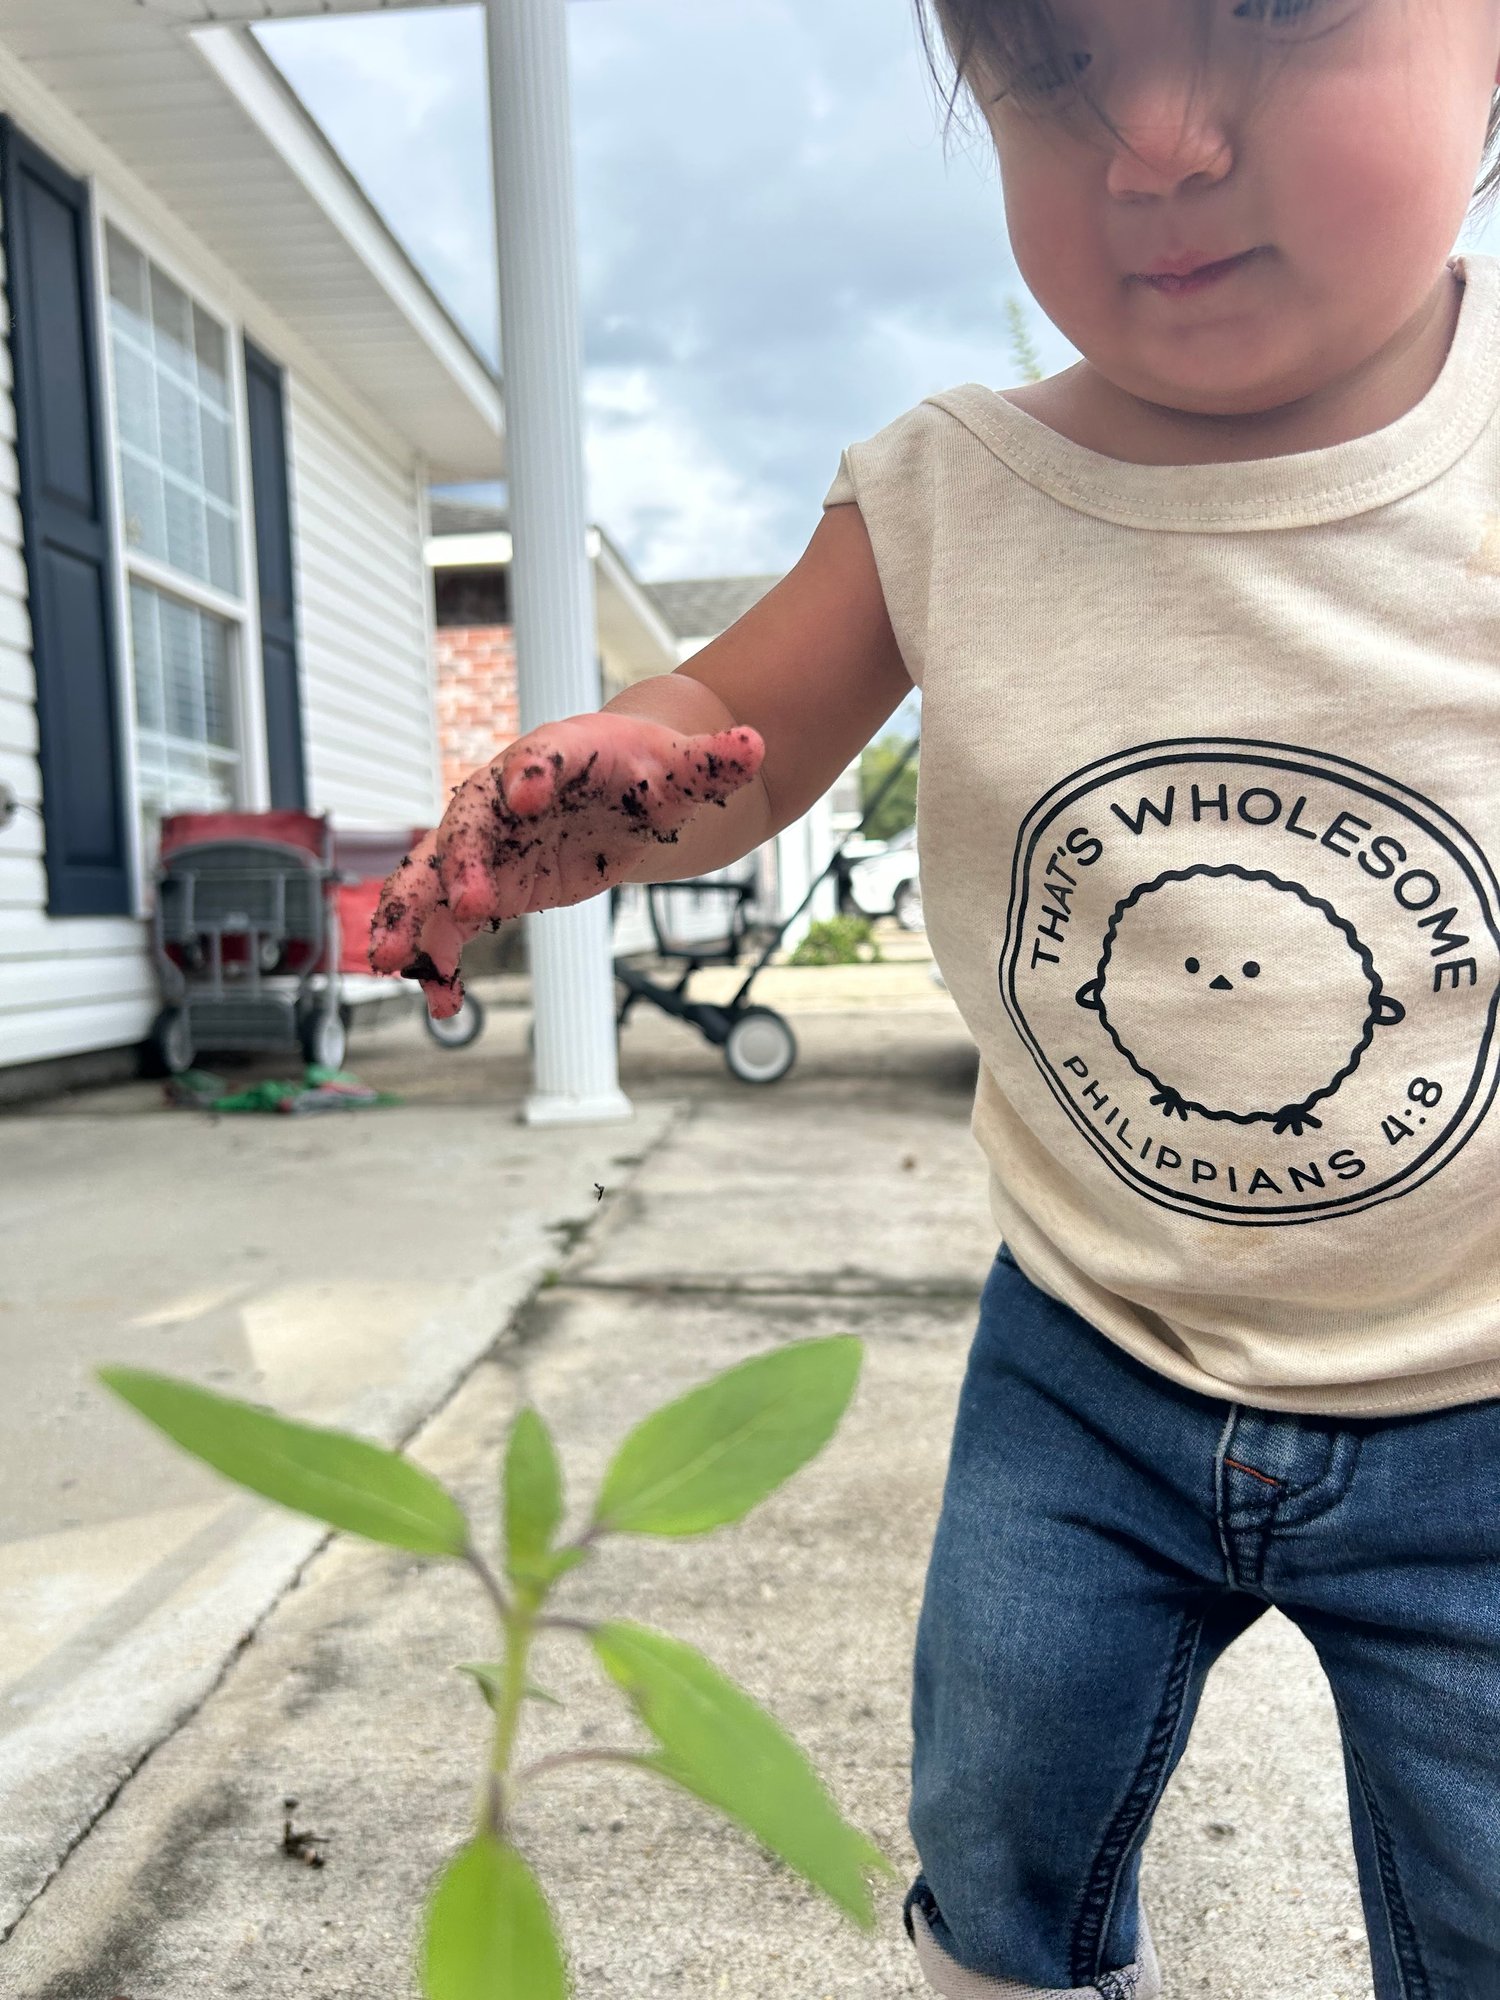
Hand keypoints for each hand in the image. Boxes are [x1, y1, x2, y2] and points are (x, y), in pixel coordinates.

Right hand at [368, 712, 764, 1016]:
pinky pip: (447, 925)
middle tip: (467, 903)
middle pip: (468, 823)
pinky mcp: (486, 885)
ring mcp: (486, 843)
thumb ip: (712, 762)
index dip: (532, 772)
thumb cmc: (646, 769)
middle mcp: (502, 795)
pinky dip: (440, 960)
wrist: (618, 789)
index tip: (528, 790)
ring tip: (393, 964)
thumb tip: (756, 745)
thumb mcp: (681, 768)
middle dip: (461, 861)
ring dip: (410, 916)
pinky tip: (443, 1007)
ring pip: (433, 876)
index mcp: (554, 755)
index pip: (538, 757)